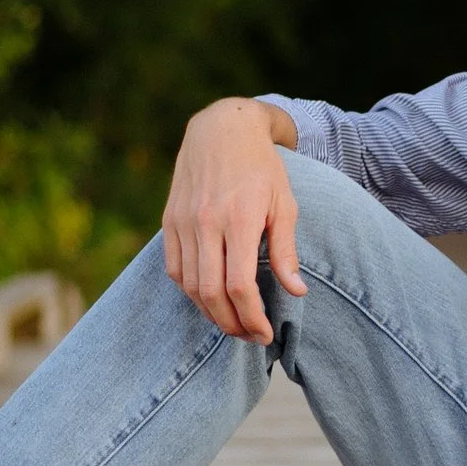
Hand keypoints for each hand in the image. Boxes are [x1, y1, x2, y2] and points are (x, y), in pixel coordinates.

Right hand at [163, 98, 306, 343]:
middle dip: (232, 324)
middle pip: (211, 293)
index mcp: (239, 219)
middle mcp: (206, 222)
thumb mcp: (284, 204)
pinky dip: (190, 291)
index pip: (240, 286)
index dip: (252, 317)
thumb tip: (297, 292)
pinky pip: (174, 268)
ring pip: (189, 286)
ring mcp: (183, 222)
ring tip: (232, 323)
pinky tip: (209, 298)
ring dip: (210, 313)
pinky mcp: (169, 221)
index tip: (265, 334)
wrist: (222, 129)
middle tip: (250, 336)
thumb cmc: (262, 168)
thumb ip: (285, 251)